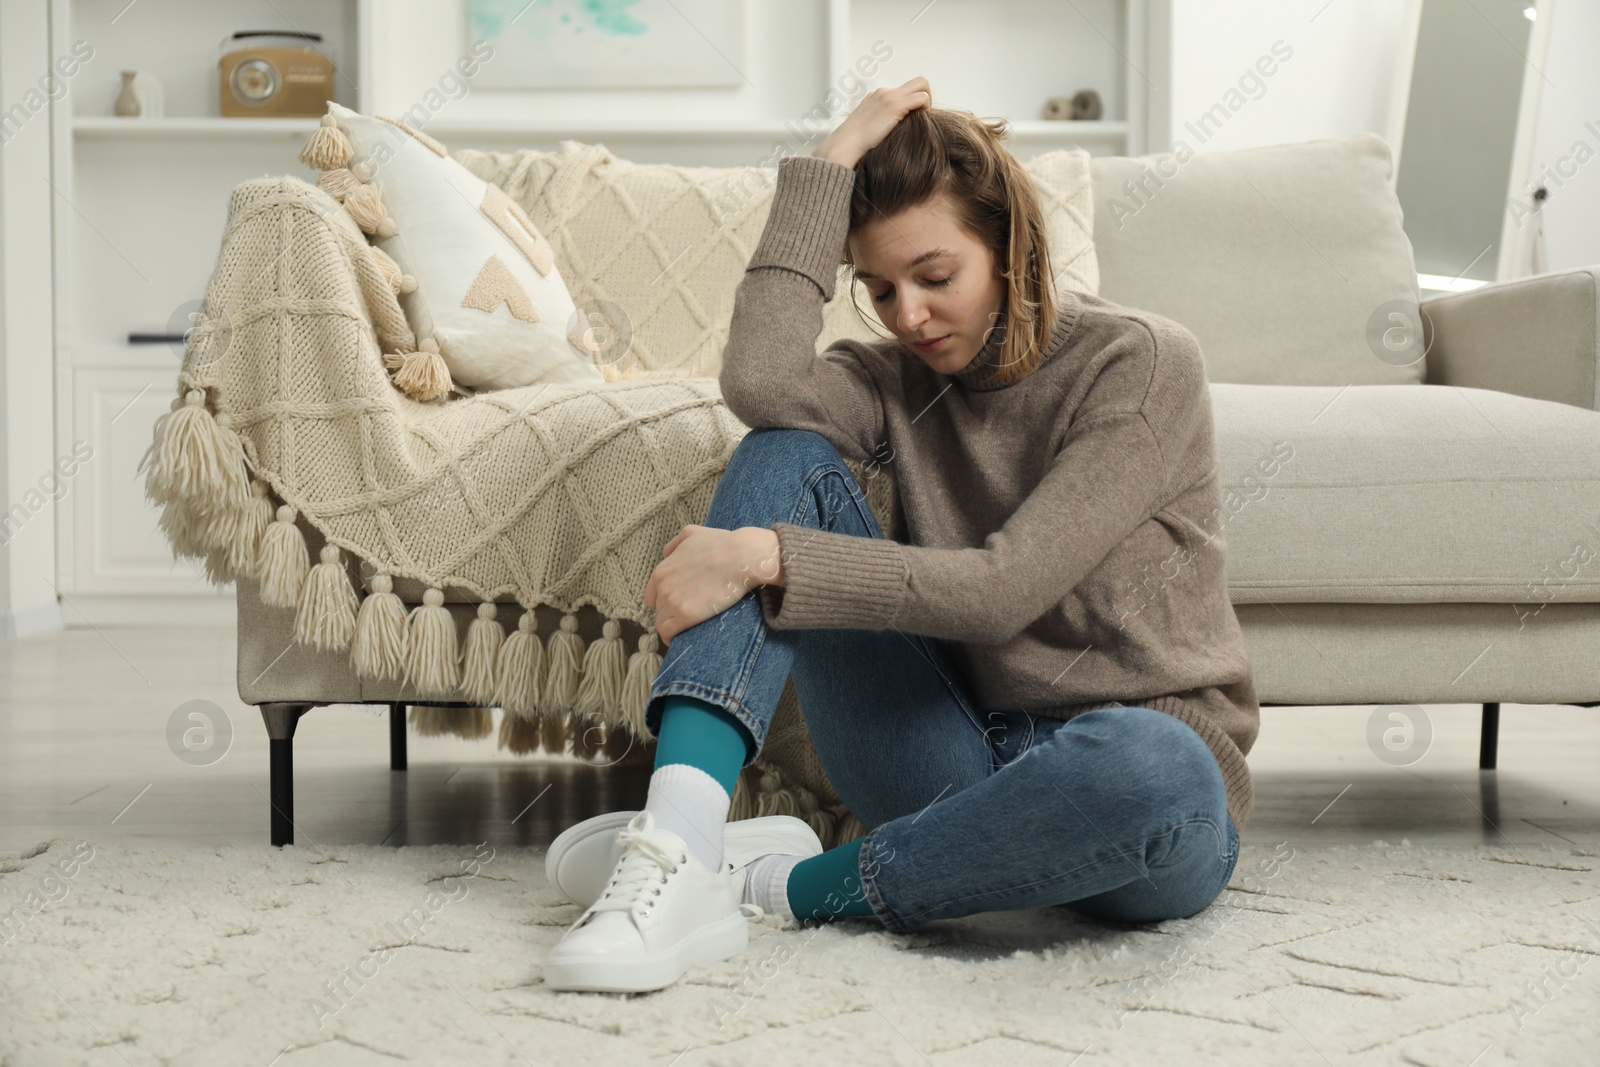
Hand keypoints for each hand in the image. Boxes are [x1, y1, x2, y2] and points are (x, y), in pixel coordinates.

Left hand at [642, 525, 783, 645]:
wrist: (742, 557)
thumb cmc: (722, 545)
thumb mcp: (692, 533)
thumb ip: (674, 544)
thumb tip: (667, 555)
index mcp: (661, 571)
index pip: (652, 596)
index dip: (664, 602)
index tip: (678, 606)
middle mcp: (662, 587)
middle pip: (659, 610)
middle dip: (670, 613)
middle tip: (688, 616)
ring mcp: (672, 601)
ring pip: (662, 623)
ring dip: (673, 627)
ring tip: (687, 630)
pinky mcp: (685, 616)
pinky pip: (668, 634)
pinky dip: (672, 638)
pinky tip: (680, 640)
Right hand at [813, 76, 931, 168]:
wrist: (846, 144)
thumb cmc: (855, 143)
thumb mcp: (868, 127)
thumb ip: (880, 122)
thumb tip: (893, 131)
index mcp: (878, 96)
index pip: (904, 90)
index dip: (914, 102)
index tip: (914, 118)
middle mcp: (885, 92)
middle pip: (917, 82)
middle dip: (926, 96)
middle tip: (924, 116)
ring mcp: (889, 96)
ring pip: (922, 85)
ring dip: (927, 102)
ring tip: (921, 120)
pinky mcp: (895, 106)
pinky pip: (921, 98)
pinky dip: (925, 107)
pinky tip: (919, 122)